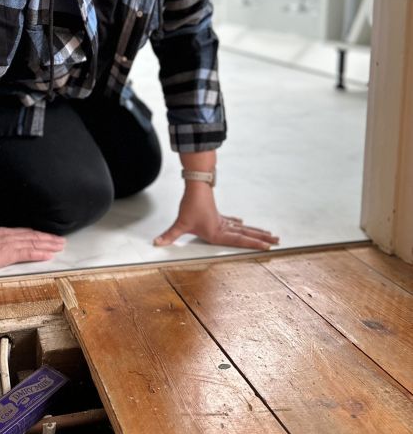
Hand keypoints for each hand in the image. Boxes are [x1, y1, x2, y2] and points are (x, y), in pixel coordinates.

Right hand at [0, 226, 65, 272]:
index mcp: (1, 234)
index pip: (23, 233)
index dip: (36, 234)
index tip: (45, 235)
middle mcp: (8, 236)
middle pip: (32, 236)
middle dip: (47, 238)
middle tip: (61, 240)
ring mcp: (9, 244)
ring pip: (33, 242)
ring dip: (48, 244)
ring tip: (60, 245)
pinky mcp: (8, 253)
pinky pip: (27, 253)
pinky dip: (40, 253)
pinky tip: (50, 255)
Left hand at [153, 181, 278, 250]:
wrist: (196, 187)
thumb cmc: (190, 205)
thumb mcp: (180, 224)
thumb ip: (169, 236)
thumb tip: (156, 243)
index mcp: (218, 233)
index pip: (239, 241)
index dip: (254, 244)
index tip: (268, 246)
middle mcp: (223, 228)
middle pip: (247, 235)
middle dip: (262, 239)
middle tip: (278, 241)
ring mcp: (223, 221)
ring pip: (243, 228)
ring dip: (256, 232)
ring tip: (269, 234)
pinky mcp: (219, 215)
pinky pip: (233, 222)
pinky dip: (239, 224)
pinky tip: (243, 224)